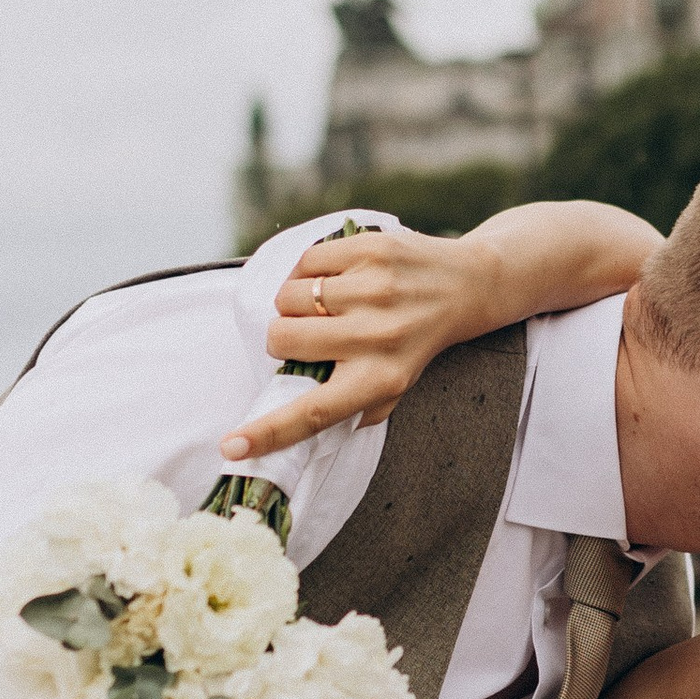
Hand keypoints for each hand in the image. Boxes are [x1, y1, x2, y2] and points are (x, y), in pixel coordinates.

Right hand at [221, 225, 514, 462]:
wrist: (469, 286)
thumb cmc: (417, 342)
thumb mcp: (396, 385)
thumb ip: (354, 407)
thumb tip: (301, 428)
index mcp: (380, 380)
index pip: (314, 413)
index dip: (267, 432)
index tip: (231, 448)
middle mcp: (376, 337)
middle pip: (282, 339)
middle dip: (281, 337)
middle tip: (309, 334)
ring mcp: (373, 290)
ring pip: (288, 298)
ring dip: (294, 302)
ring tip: (325, 305)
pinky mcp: (370, 250)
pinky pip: (305, 261)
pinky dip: (309, 271)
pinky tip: (337, 278)